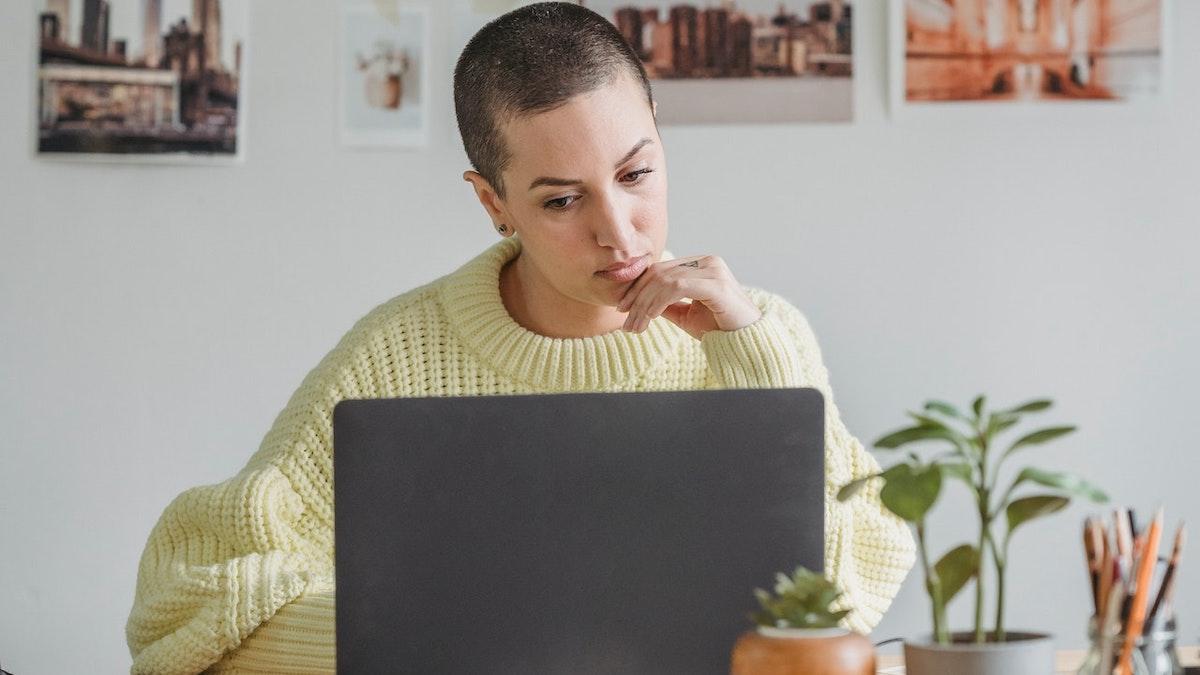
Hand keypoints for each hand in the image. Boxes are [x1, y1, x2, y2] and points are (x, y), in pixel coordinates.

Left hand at [616, 255, 761, 339]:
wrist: (746, 342)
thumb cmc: (719, 328)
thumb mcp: (686, 315)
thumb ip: (667, 304)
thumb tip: (641, 303)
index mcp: (701, 264)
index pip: (661, 270)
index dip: (638, 288)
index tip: (623, 308)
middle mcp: (707, 261)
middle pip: (660, 273)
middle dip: (637, 298)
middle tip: (626, 321)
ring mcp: (713, 270)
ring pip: (665, 280)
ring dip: (645, 304)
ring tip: (636, 326)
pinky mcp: (716, 284)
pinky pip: (677, 287)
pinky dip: (659, 302)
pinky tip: (651, 317)